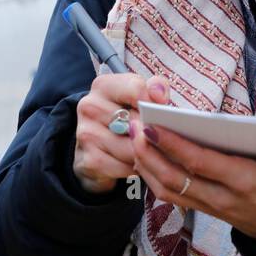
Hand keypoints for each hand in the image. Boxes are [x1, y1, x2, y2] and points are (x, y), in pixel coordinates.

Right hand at [73, 71, 170, 194]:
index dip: (155, 102)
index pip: (135, 88)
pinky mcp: (88, 160)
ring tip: (159, 152)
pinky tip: (141, 166)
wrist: (94, 148)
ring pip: (131, 147)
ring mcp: (87, 135)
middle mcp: (90, 107)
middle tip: (168, 138)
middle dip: (154, 132)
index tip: (166, 112)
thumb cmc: (124, 118)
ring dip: (149, 153)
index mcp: (104, 86)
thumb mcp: (138, 97)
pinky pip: (123, 167)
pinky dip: (136, 169)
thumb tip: (160, 97)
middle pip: (136, 121)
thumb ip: (154, 88)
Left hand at [129, 81, 255, 245]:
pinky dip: (153, 178)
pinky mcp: (204, 209)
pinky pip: (172, 196)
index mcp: (245, 182)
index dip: (175, 146)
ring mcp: (210, 206)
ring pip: (168, 189)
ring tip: (132, 138)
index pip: (202, 163)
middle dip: (150, 153)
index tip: (153, 126)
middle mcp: (222, 197)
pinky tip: (144, 157)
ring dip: (146, 165)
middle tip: (132, 126)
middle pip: (176, 178)